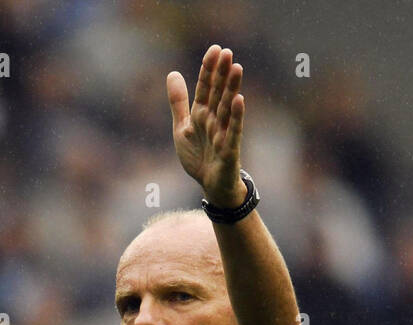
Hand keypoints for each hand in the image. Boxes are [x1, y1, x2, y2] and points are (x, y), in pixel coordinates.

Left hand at [167, 44, 246, 207]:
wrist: (210, 185)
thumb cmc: (199, 156)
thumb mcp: (182, 127)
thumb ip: (178, 102)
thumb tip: (173, 72)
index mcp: (201, 114)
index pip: (205, 87)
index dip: (209, 70)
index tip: (215, 49)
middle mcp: (214, 120)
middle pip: (218, 93)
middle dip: (221, 74)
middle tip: (227, 52)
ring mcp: (223, 133)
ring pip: (227, 108)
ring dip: (231, 88)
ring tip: (236, 68)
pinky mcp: (230, 149)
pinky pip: (233, 131)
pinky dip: (236, 116)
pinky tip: (240, 100)